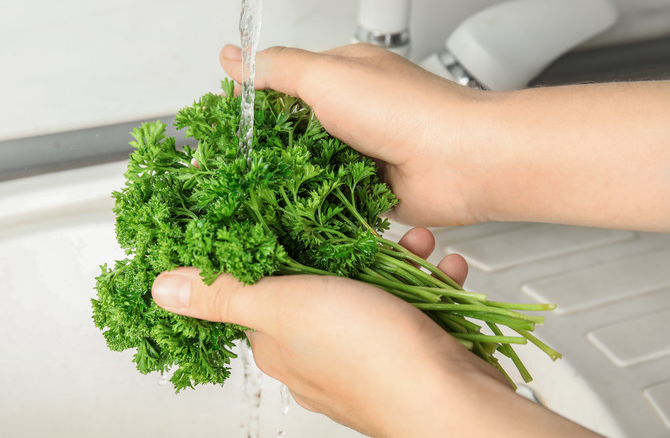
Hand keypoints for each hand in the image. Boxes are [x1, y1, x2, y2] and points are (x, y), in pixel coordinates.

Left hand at [151, 228, 599, 436]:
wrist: (453, 402)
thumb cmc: (369, 356)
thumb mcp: (284, 307)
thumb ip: (225, 294)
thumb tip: (161, 291)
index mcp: (278, 342)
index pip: (259, 288)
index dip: (272, 248)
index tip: (287, 214)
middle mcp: (316, 353)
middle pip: (318, 283)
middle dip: (345, 248)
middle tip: (365, 226)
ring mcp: (364, 354)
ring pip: (370, 290)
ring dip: (395, 260)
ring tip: (413, 245)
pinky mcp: (406, 353)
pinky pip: (411, 307)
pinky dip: (427, 284)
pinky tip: (440, 270)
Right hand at [220, 43, 484, 227]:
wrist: (462, 163)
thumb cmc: (405, 110)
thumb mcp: (328, 76)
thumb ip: (277, 70)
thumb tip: (232, 56)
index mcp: (342, 76)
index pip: (281, 85)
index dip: (249, 104)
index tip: (222, 124)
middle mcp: (350, 114)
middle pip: (291, 131)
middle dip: (263, 148)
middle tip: (232, 167)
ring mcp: (360, 154)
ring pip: (307, 168)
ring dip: (288, 179)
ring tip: (254, 192)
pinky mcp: (369, 190)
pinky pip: (329, 197)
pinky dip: (314, 203)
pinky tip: (293, 210)